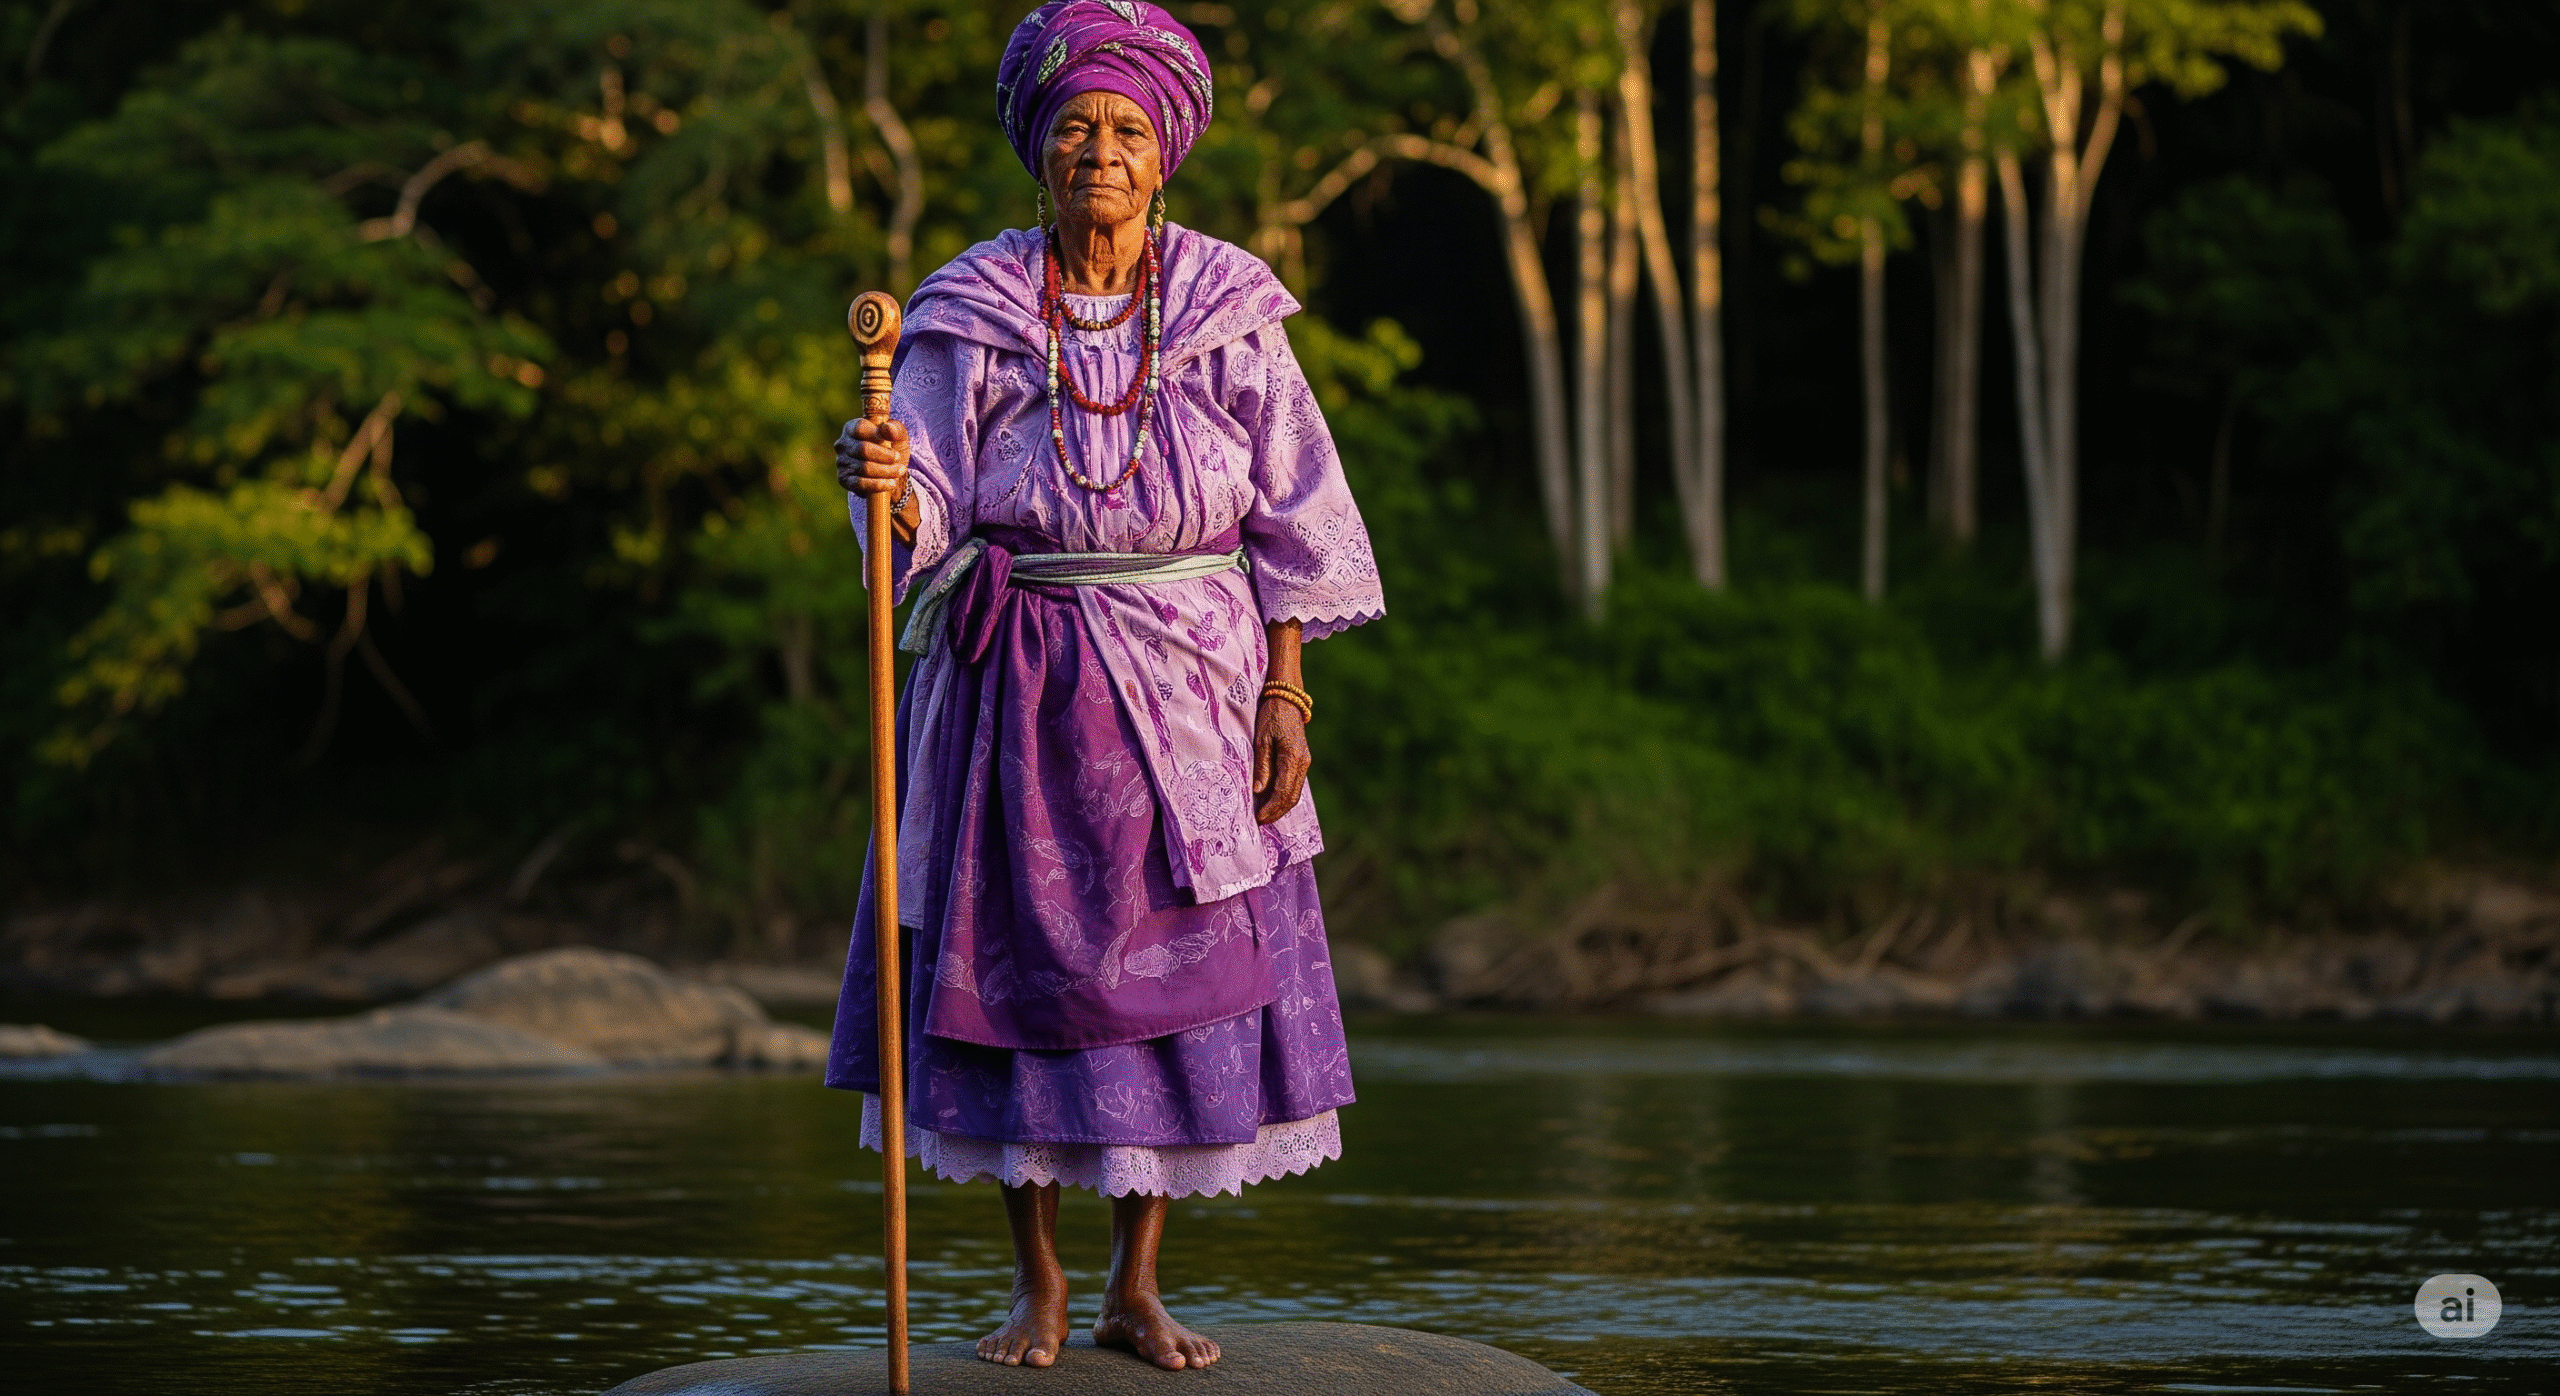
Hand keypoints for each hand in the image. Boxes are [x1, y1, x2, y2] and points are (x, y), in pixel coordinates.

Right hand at [836, 418, 909, 495]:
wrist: (891, 474)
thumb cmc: (892, 449)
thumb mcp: (899, 436)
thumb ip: (895, 428)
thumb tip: (888, 428)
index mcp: (852, 428)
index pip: (860, 427)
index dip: (877, 435)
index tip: (891, 442)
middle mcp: (843, 444)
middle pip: (863, 449)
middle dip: (886, 455)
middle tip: (898, 458)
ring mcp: (841, 462)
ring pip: (864, 468)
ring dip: (887, 471)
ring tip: (899, 471)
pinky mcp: (844, 480)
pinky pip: (860, 484)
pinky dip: (879, 484)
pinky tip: (891, 483)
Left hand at [1252, 696, 1310, 825]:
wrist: (1287, 699)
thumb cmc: (1271, 717)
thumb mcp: (1261, 740)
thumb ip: (1262, 766)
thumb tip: (1258, 791)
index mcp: (1292, 758)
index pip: (1283, 792)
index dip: (1271, 808)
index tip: (1259, 817)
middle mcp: (1303, 763)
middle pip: (1292, 797)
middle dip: (1277, 812)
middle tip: (1261, 822)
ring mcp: (1305, 762)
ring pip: (1295, 792)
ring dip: (1281, 807)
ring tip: (1265, 815)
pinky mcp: (1302, 761)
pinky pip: (1295, 784)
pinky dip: (1285, 796)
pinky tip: (1273, 801)